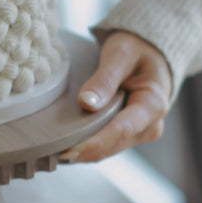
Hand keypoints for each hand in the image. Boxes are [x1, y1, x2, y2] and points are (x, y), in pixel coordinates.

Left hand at [59, 31, 171, 162]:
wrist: (149, 54)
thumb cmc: (137, 49)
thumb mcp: (121, 54)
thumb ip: (105, 79)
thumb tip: (86, 103)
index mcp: (153, 105)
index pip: (121, 130)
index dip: (94, 142)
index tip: (68, 148)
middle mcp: (150, 126)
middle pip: (111, 145)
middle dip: (82, 151)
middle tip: (48, 152)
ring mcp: (140, 134)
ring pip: (107, 151)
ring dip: (82, 153)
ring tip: (52, 151)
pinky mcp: (129, 136)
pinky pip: (105, 147)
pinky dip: (86, 148)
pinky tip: (65, 144)